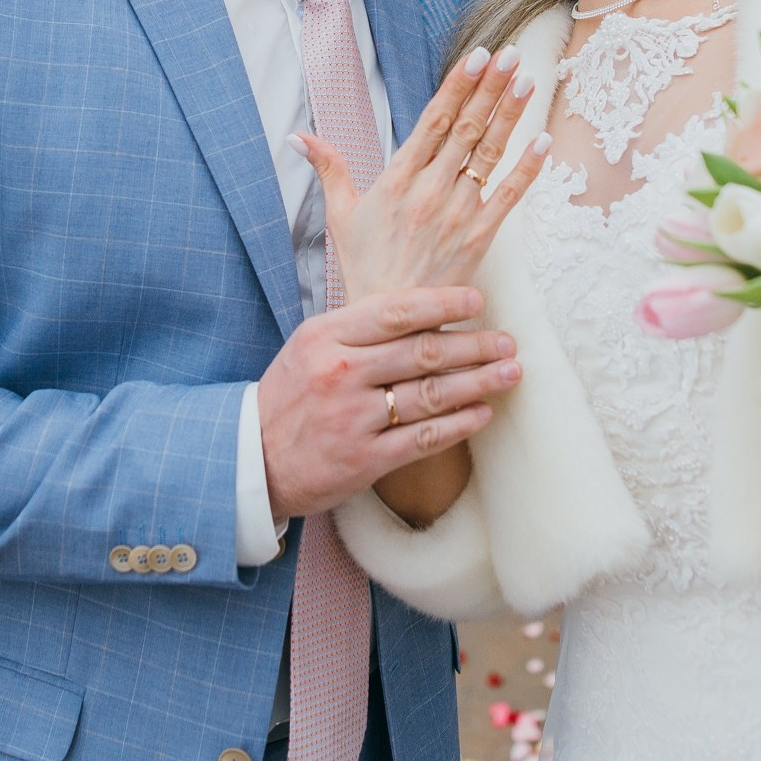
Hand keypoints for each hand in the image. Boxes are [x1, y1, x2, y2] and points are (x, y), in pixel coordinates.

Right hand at [258, 285, 522, 517]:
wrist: (250, 459)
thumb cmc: (290, 396)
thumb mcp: (311, 346)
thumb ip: (359, 328)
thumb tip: (423, 310)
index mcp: (325, 337)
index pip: (395, 311)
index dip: (442, 303)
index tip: (478, 301)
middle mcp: (340, 374)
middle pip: (422, 353)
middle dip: (475, 346)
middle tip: (509, 343)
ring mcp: (353, 419)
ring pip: (430, 395)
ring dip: (478, 383)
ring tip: (510, 374)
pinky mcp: (364, 459)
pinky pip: (424, 439)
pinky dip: (459, 425)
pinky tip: (483, 413)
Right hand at [295, 43, 551, 300]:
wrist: (387, 326)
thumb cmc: (364, 269)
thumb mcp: (340, 216)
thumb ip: (329, 169)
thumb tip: (299, 136)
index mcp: (396, 181)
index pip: (433, 121)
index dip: (457, 86)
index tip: (477, 57)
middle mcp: (428, 192)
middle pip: (465, 129)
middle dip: (489, 89)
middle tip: (511, 54)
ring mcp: (456, 215)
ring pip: (488, 156)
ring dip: (509, 116)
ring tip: (527, 82)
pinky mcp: (477, 240)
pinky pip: (508, 198)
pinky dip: (527, 170)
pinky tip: (543, 142)